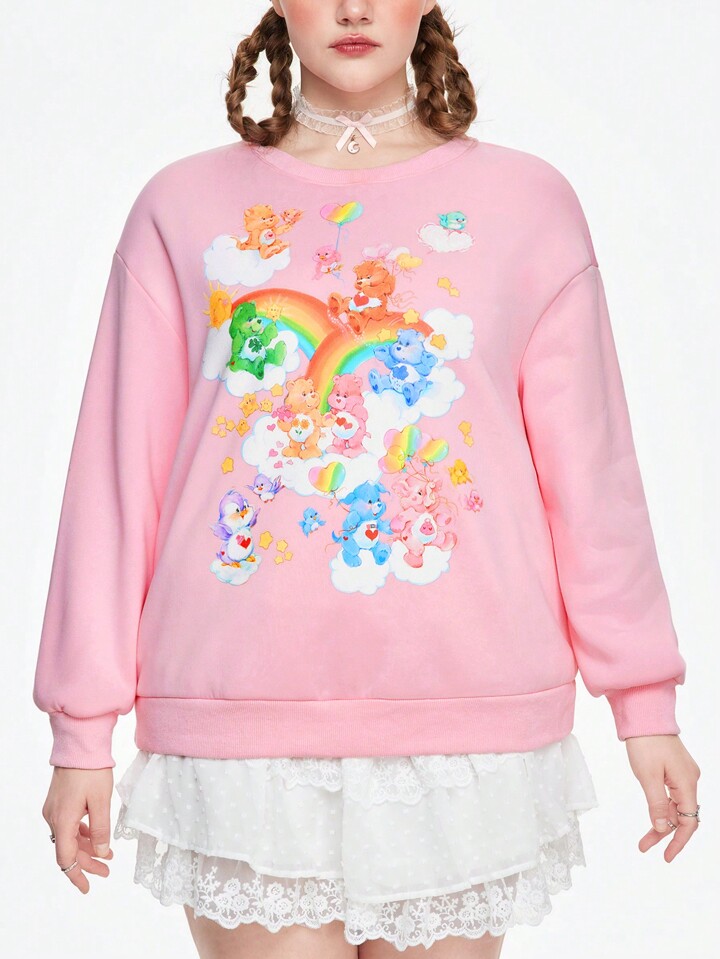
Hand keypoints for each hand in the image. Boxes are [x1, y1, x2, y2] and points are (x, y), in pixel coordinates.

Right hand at [41, 766, 113, 893]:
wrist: (79, 745)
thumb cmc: (91, 770)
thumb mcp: (101, 801)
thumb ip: (101, 830)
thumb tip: (102, 854)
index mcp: (62, 821)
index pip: (65, 858)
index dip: (77, 875)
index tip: (87, 887)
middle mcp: (53, 818)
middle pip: (68, 850)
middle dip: (88, 862)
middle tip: (107, 871)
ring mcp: (53, 810)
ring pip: (68, 838)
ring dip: (86, 848)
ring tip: (108, 855)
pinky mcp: (58, 802)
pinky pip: (68, 825)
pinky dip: (81, 834)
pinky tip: (95, 836)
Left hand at [625, 734, 700, 861]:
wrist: (644, 714)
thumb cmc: (645, 743)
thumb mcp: (648, 777)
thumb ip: (657, 805)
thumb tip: (664, 829)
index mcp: (688, 783)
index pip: (689, 821)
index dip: (679, 841)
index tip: (666, 856)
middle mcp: (690, 779)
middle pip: (682, 816)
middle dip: (665, 834)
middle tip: (644, 847)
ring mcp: (683, 773)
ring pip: (675, 806)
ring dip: (661, 821)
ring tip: (643, 839)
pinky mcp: (674, 768)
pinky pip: (671, 794)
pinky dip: (661, 806)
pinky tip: (652, 815)